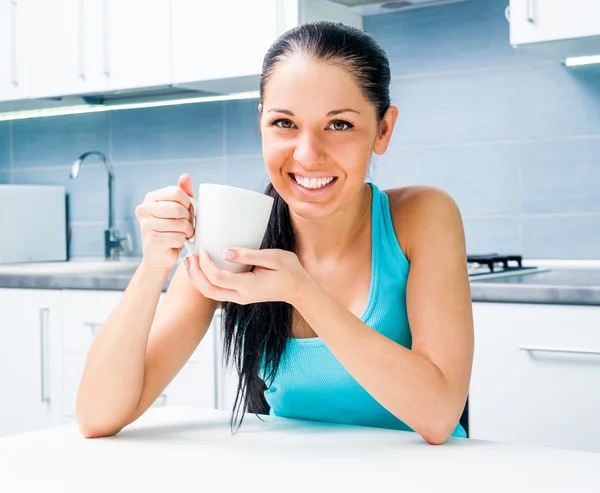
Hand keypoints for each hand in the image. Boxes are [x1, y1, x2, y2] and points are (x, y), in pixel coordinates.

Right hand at [135, 173, 194, 272]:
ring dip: (187, 232)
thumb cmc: (171, 231)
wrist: (159, 257)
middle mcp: (144, 209)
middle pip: (179, 208)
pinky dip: (182, 242)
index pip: (177, 192)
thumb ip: (182, 193)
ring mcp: (146, 225)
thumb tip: (185, 176)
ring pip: (181, 224)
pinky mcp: (152, 240)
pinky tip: (176, 244)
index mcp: (150, 198)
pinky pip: (179, 237)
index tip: (187, 212)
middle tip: (186, 226)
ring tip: (182, 235)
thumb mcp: (178, 210)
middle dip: (189, 219)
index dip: (188, 203)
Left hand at [184, 248, 311, 304]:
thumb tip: (226, 251)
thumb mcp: (273, 257)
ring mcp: (239, 298)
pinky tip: (203, 268)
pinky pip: (217, 291)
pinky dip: (205, 281)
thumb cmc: (289, 270)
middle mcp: (240, 296)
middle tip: (189, 257)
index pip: (218, 278)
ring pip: (210, 293)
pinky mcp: (239, 296)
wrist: (298, 289)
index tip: (203, 250)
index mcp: (248, 286)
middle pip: (208, 290)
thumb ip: (249, 255)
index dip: (206, 265)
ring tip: (191, 262)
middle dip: (195, 274)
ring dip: (197, 279)